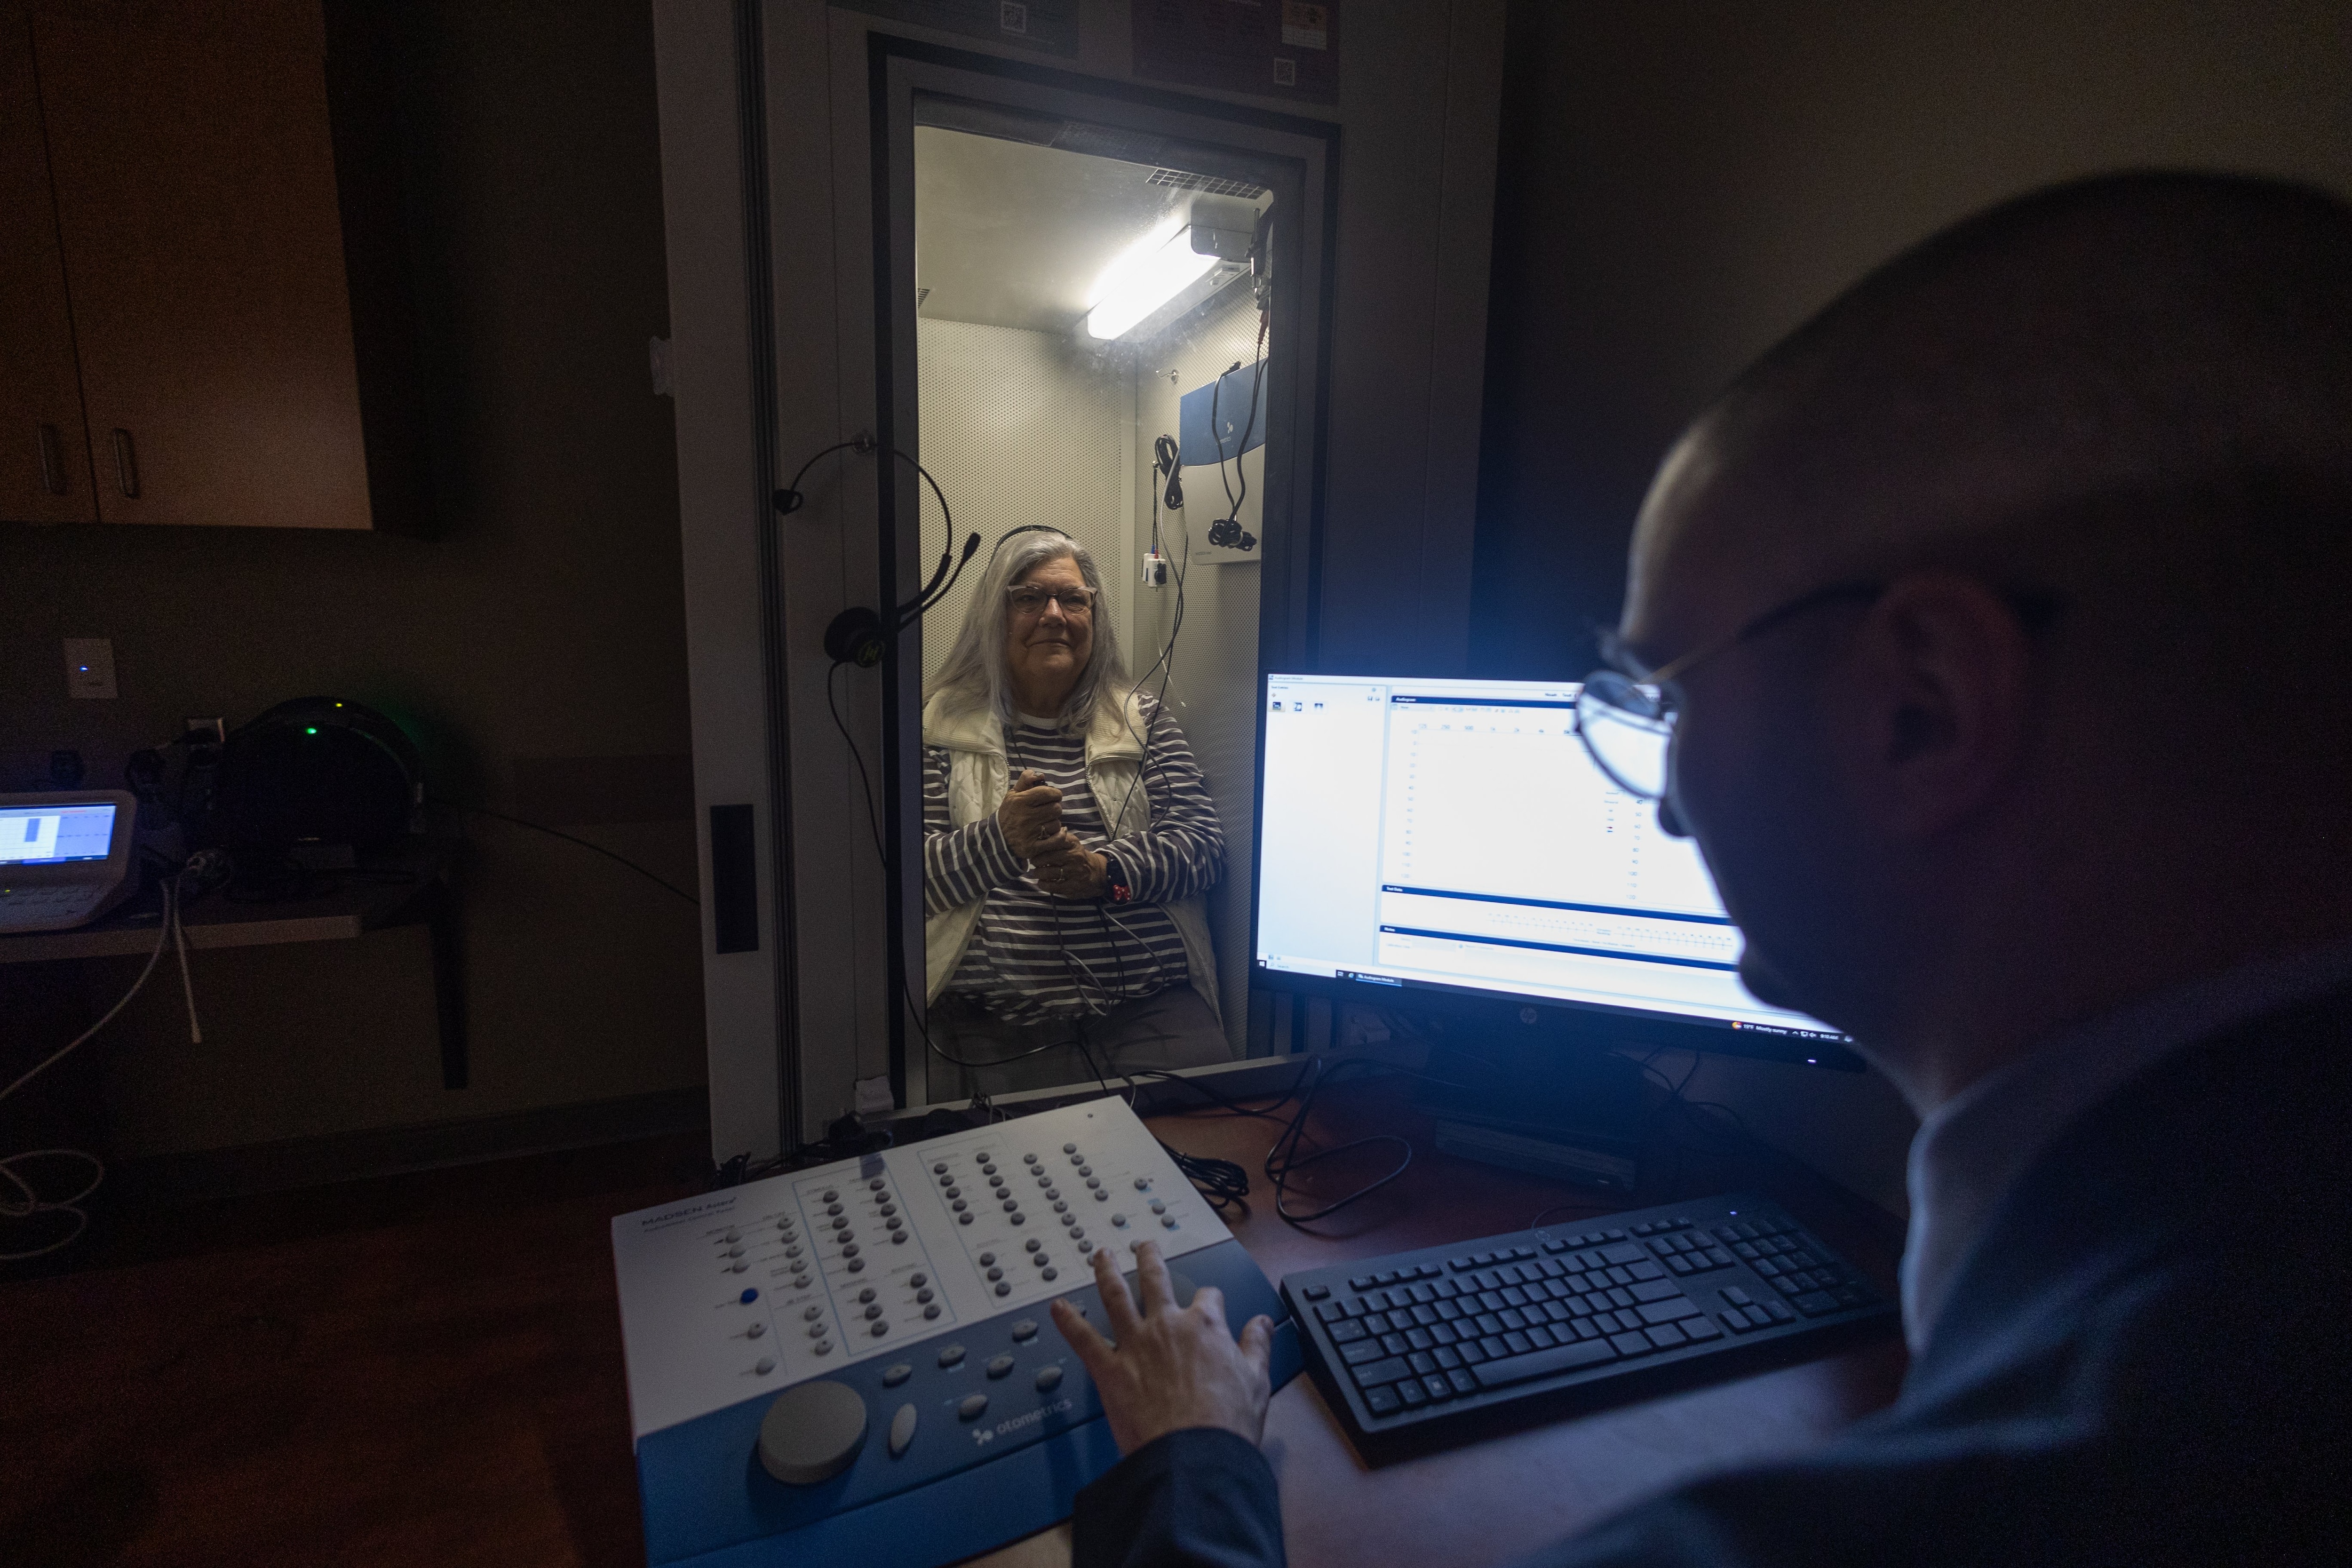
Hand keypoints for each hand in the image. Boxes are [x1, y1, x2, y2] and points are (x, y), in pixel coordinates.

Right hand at [998, 769, 1064, 857]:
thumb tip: (1039, 774)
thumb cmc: (1009, 814)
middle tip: (1049, 811)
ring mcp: (1029, 833)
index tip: (1053, 797)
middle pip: (1055, 809)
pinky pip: (1056, 840)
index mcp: (1020, 801)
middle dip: (1055, 808)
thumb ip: (1025, 781)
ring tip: (1046, 823)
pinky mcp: (1033, 847)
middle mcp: (1025, 816)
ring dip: (1054, 823)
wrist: (997, 839)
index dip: (1055, 794)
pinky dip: (1059, 836)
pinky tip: (1055, 833)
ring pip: (1056, 824)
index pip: (1048, 793)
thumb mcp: (1013, 795)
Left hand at [1032, 840, 1107, 899]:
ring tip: (1037, 872)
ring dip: (1038, 873)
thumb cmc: (1078, 856)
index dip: (1041, 846)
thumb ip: (1058, 837)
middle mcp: (1074, 857)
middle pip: (1049, 857)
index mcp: (1073, 844)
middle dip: (1037, 860)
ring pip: (1049, 872)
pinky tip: (1042, 882)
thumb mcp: (1072, 843)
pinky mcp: (1072, 886)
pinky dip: (1043, 884)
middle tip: (1034, 862)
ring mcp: (1074, 872)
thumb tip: (1042, 832)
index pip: (1054, 842)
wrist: (1096, 872)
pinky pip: (1053, 886)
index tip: (1035, 848)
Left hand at [1050, 1241, 1274, 1455]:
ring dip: (1106, 1271)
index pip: (1207, 1298)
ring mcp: (1136, 1345)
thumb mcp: (1257, 1380)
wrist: (1194, 1454)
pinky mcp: (1110, 1370)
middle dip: (1149, 1259)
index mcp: (1205, 1326)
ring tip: (1100, 1254)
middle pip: (1156, 1280)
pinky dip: (1067, 1322)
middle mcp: (1167, 1326)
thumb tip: (1263, 1323)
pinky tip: (1055, 1308)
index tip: (1209, 1305)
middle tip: (1143, 1245)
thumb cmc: (1226, 1423)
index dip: (1209, 1300)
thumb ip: (1257, 1346)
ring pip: (1115, 1296)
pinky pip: (1083, 1340)